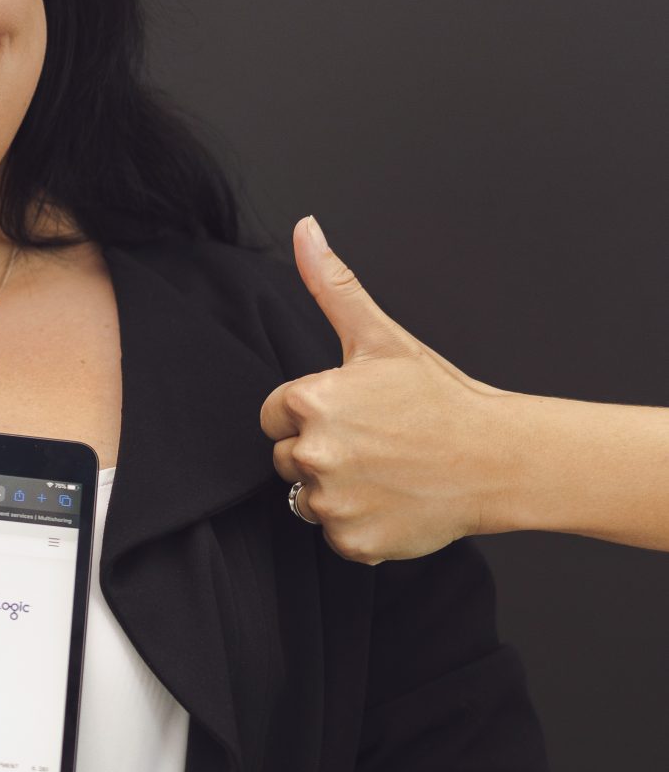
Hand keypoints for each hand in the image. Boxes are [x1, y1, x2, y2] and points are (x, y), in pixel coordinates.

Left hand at [259, 216, 513, 561]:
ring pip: (308, 500)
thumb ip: (331, 286)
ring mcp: (332, 503)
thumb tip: (305, 229)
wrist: (498, 458)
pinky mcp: (352, 542)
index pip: (274, 414)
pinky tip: (393, 501)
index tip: (354, 414)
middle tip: (376, 443)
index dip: (310, 413)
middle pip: (286, 459)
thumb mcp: (381, 338)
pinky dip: (360, 525)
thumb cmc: (440, 397)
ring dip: (338, 490)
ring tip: (386, 471)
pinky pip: (335, 536)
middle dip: (322, 451)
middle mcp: (313, 455)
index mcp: (312, 402)